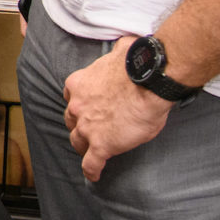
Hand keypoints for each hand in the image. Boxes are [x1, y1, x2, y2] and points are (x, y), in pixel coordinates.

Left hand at [63, 36, 173, 180]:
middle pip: (71, 120)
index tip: (86, 107)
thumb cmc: (137, 65)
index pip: (71, 97)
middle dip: (78, 125)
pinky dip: (91, 170)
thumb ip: (117, 53)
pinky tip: (94, 175)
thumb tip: (128, 44)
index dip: (79, 104)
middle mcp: (78, 106)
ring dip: (83, 146)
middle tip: (89, 129)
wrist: (148, 81)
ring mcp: (87, 127)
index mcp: (79, 84)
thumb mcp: (120, 52)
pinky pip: (91, 163)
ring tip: (90, 152)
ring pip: (77, 141)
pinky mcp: (101, 144)